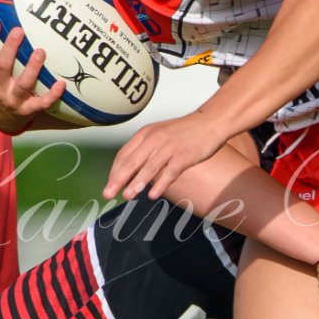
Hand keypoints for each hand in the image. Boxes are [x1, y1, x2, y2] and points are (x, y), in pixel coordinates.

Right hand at [0, 17, 67, 135]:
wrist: (0, 121)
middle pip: (4, 67)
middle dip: (10, 49)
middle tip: (18, 30)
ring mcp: (13, 100)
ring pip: (23, 84)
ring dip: (32, 68)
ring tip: (41, 51)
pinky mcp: (28, 110)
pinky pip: (41, 103)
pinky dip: (52, 95)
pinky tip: (61, 83)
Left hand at [104, 112, 228, 201]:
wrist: (210, 122)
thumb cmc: (185, 132)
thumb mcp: (160, 136)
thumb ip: (146, 151)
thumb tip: (131, 172)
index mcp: (145, 134)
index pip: (124, 155)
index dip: (115, 171)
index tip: (109, 185)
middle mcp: (154, 139)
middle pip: (132, 162)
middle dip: (118, 179)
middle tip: (108, 194)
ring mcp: (169, 148)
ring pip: (149, 167)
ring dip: (137, 183)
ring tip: (127, 196)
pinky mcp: (184, 156)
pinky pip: (170, 172)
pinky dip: (161, 184)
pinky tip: (153, 195)